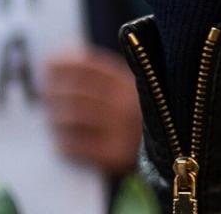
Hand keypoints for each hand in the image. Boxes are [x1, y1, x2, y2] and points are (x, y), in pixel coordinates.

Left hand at [44, 48, 143, 176]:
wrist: (177, 156)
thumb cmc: (147, 121)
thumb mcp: (140, 92)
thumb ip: (113, 80)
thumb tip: (68, 65)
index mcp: (131, 83)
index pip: (90, 66)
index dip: (65, 63)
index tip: (47, 64)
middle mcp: (126, 103)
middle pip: (76, 91)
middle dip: (53, 92)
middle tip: (43, 94)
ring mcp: (120, 129)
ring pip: (72, 117)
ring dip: (55, 117)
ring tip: (51, 119)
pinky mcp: (115, 155)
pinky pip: (76, 146)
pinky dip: (63, 143)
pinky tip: (60, 143)